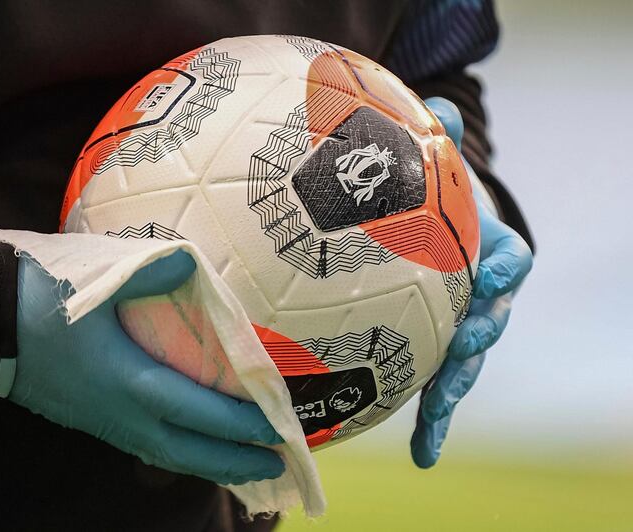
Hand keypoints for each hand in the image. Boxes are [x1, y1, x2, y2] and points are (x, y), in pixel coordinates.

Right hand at [10, 250, 284, 484]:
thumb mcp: (97, 282)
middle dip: (235, 461)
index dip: (243, 423)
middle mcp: (123, 414)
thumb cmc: (38, 304)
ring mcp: (104, 423)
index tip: (279, 428)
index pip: (202, 412)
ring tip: (241, 466)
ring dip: (208, 464)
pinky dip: (178, 455)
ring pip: (167, 456)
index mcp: (131, 383)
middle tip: (275, 466)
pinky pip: (147, 449)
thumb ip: (152, 273)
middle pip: (190, 451)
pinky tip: (187, 447)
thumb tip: (194, 265)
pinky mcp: (90, 421)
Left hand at [410, 97, 532, 467]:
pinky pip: (434, 388)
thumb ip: (437, 141)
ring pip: (465, 365)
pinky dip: (432, 422)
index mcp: (492, 251)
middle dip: (478, 343)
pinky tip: (424, 456)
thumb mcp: (432, 167)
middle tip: (460, 359)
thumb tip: (440, 107)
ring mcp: (462, 330)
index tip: (493, 281)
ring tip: (434, 424)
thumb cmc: (431, 199)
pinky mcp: (435, 354)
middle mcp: (485, 296)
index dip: (506, 270)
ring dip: (451, 395)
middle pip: (492, 323)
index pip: (512, 259)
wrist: (425, 229)